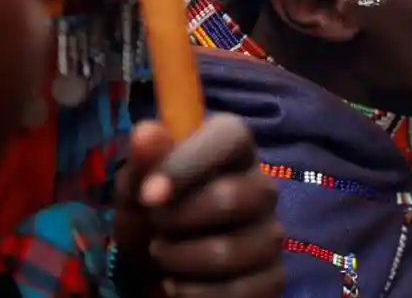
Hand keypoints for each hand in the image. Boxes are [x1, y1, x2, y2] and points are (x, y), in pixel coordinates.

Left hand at [114, 114, 283, 297]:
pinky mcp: (274, 277)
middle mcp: (263, 188)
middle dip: (177, 220)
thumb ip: (145, 160)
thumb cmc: (153, 214)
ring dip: (178, 261)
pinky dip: (194, 294)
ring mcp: (272, 235)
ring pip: (228, 252)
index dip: (188, 163)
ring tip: (164, 256)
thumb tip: (147, 130)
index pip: (230, 137)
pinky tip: (180, 285)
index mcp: (235, 151)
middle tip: (155, 227)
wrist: (156, 269)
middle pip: (231, 198)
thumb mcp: (137, 186)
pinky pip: (237, 292)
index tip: (149, 194)